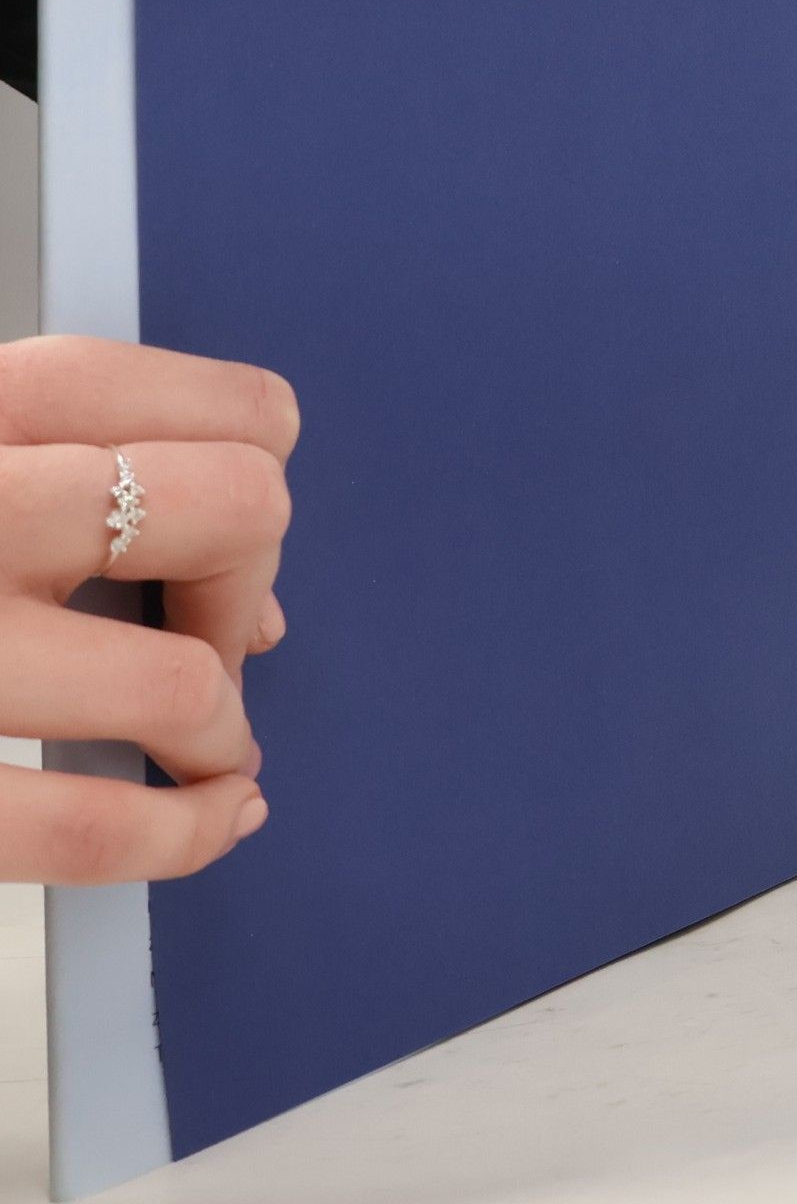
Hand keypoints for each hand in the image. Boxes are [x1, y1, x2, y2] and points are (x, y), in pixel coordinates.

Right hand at [0, 336, 296, 882]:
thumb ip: (80, 482)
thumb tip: (255, 611)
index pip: (229, 408)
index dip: (269, 467)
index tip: (242, 518)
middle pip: (237, 509)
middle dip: (250, 582)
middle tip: (214, 630)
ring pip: (180, 677)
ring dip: (219, 723)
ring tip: (202, 743)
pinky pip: (93, 828)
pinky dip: (178, 834)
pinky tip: (203, 820)